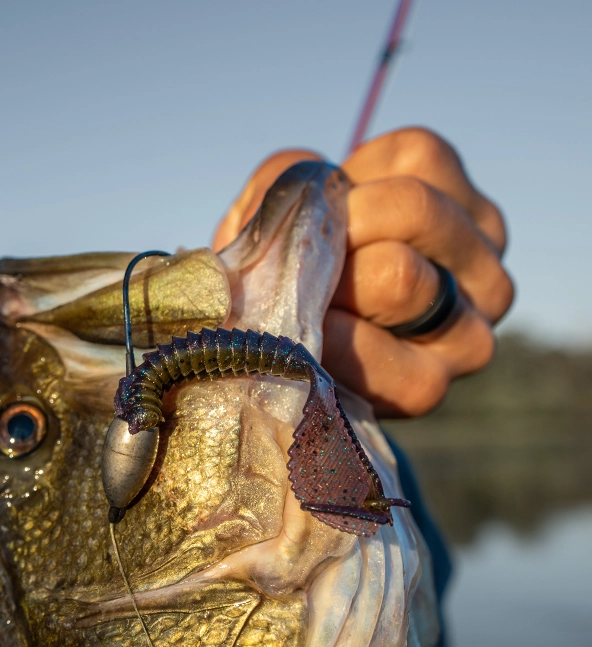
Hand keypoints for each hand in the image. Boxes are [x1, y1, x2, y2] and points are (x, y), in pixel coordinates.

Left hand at [212, 128, 513, 417]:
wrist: (269, 357)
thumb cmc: (283, 266)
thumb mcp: (281, 204)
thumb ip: (288, 176)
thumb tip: (305, 186)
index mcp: (457, 200)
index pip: (419, 156)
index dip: (348, 183)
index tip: (315, 215)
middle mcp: (482, 258)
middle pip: (414, 207)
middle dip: (337, 232)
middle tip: (299, 265)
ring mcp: (470, 324)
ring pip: (400, 275)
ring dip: (328, 288)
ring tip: (301, 305)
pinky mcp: (431, 386)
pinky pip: (375, 353)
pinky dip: (325, 343)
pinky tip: (308, 343)